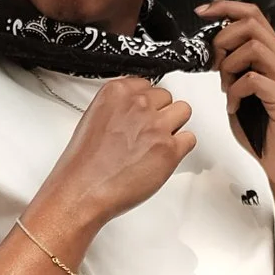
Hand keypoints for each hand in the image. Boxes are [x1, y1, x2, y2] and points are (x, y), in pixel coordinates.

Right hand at [36, 75, 197, 237]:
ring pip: (183, 111)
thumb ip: (118, 108)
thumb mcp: (93, 119)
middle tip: (148, 132)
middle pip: (166, 97)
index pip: (147, 84)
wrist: (83, 190)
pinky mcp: (170, 149)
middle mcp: (138, 105)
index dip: (146, 102)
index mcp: (117, 92)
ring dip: (174, 125)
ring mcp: (156, 126)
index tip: (143, 113)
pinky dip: (181, 148)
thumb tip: (134, 110)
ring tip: (158, 142)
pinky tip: (164, 156)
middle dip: (160, 113)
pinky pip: (190, 139)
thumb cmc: (84, 163)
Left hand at [200, 0, 274, 159]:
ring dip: (230, 66)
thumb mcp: (244, 93)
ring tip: (227, 88)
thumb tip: (214, 54)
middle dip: (224, 39)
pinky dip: (235, 91)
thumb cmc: (266, 133)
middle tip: (215, 64)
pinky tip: (234, 106)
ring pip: (254, 48)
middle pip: (253, 24)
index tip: (202, 11)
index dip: (226, 8)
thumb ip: (234, 71)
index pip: (254, 16)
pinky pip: (253, 80)